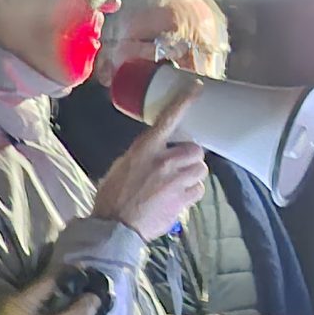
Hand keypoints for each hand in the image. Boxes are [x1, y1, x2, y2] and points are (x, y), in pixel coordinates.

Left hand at [0, 267, 104, 314]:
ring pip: (46, 304)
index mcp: (18, 301)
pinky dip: (58, 313)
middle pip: (47, 290)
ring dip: (65, 302)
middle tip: (91, 287)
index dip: (70, 275)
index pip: (48, 280)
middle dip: (69, 289)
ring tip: (87, 299)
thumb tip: (94, 297)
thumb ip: (76, 313)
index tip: (90, 271)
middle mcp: (14, 305)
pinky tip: (74, 314)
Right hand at [90, 97, 207, 241]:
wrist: (115, 227)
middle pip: (196, 150)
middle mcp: (165, 161)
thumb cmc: (113, 196)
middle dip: (191, 157)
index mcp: (146, 148)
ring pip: (200, 170)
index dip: (185, 101)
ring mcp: (176, 181)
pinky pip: (198, 190)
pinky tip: (177, 198)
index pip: (170, 118)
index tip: (198, 87)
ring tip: (177, 184)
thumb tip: (157, 153)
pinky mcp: (183, 200)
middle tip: (180, 165)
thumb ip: (143, 155)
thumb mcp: (122, 165)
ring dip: (192, 175)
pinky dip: (191, 193)